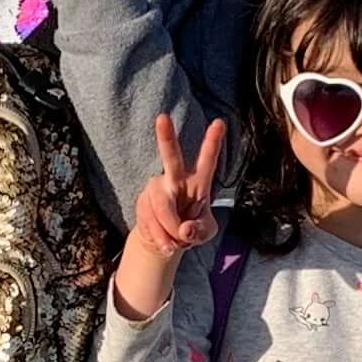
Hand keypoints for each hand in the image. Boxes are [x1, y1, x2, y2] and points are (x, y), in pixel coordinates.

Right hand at [114, 110, 225, 315]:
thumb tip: (184, 229)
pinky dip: (160, 238)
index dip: (213, 142)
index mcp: (198, 182)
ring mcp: (156, 189)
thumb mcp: (204, 233)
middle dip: (166, 137)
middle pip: (170, 158)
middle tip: (162, 117)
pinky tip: (165, 244)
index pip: (207, 161)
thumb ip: (199, 231)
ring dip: (170, 230)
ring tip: (175, 245)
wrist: (165, 241)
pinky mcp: (142, 202)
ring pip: (162, 207)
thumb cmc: (191, 230)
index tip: (220, 122)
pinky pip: (150, 221)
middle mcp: (175, 179)